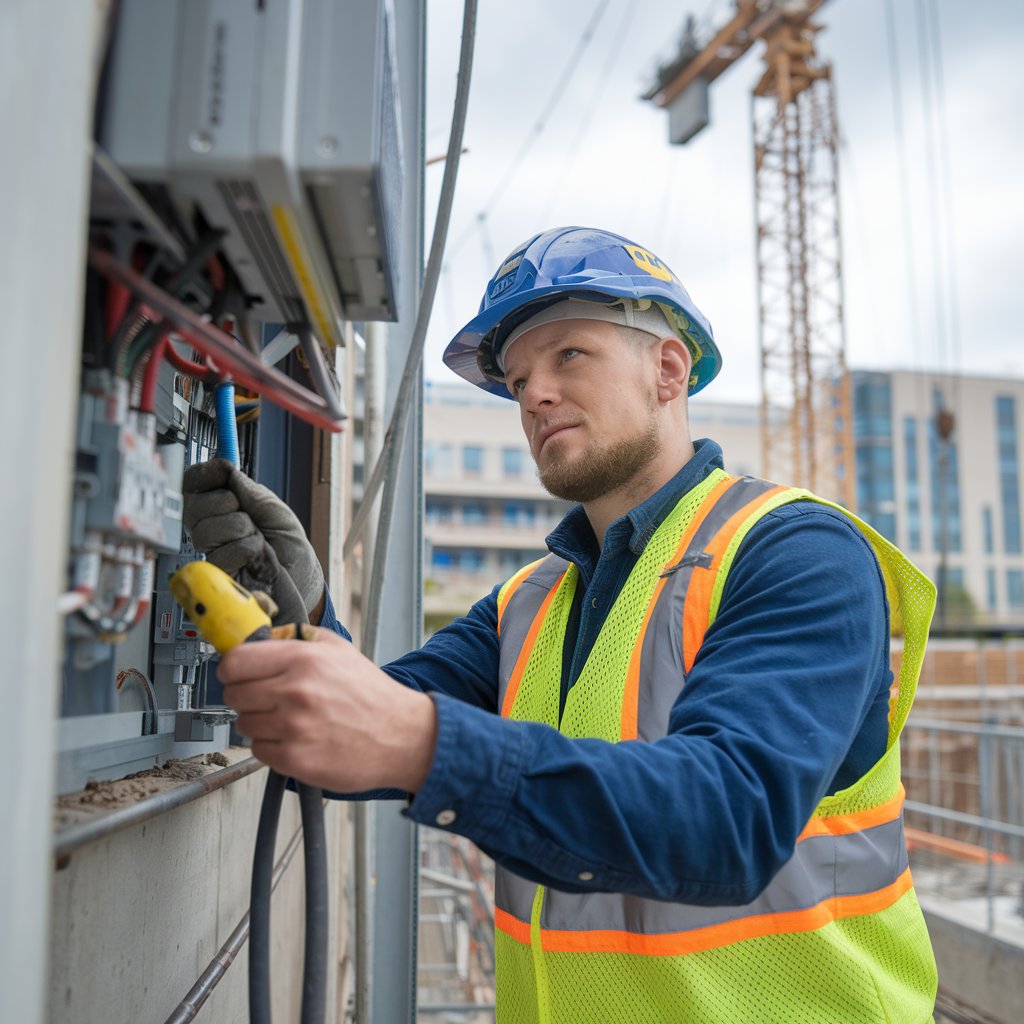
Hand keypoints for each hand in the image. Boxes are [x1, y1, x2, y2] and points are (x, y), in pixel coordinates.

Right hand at [182, 459, 324, 624]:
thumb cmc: (290, 549)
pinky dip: (250, 550)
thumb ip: (249, 490)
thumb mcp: (274, 510)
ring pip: (207, 530)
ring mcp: (211, 554)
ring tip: (259, 540)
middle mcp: (211, 531)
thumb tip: (225, 468)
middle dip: (225, 503)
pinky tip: (257, 558)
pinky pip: (225, 551)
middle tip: (248, 516)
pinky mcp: (217, 577)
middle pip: (192, 506)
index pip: (193, 487)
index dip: (202, 476)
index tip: (220, 472)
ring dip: (243, 530)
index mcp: (221, 510)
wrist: (303, 581)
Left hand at [217, 628, 437, 792]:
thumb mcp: (339, 649)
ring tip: (289, 719)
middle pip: (233, 694)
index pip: (235, 661)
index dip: (231, 668)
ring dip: (260, 722)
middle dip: (246, 695)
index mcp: (304, 659)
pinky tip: (296, 738)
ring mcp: (294, 727)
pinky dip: (272, 746)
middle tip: (267, 697)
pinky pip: (259, 750)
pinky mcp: (295, 759)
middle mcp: (295, 691)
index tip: (236, 673)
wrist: (401, 735)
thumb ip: (297, 637)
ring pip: (244, 723)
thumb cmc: (371, 695)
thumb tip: (259, 637)